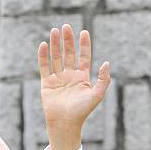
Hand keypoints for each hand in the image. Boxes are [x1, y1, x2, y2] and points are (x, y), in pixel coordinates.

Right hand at [38, 24, 110, 149]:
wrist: (65, 123)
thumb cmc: (82, 111)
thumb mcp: (97, 95)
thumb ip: (103, 79)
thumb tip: (107, 63)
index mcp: (82, 78)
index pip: (83, 57)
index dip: (84, 45)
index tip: (84, 32)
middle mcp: (70, 77)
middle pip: (69, 54)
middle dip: (68, 40)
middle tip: (66, 27)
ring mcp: (58, 79)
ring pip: (56, 57)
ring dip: (55, 44)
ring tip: (55, 31)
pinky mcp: (47, 84)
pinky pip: (44, 67)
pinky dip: (43, 56)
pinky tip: (44, 44)